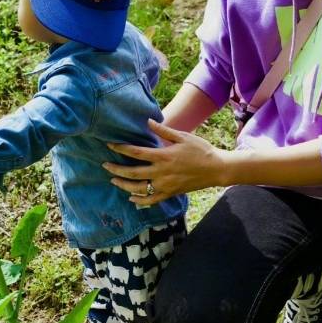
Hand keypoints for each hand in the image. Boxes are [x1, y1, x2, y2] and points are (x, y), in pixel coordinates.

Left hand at [103, 120, 228, 206]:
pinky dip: (140, 200)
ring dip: (124, 184)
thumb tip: (148, 121)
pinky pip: (151, 200)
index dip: (121, 149)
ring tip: (113, 179)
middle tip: (105, 165)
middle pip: (133, 172)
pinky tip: (131, 198)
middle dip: (116, 169)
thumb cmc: (201, 150)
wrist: (216, 169)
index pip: (136, 153)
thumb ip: (164, 130)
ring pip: (139, 188)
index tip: (110, 145)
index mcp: (164, 156)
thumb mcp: (183, 136)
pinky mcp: (170, 193)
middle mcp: (161, 172)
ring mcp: (165, 185)